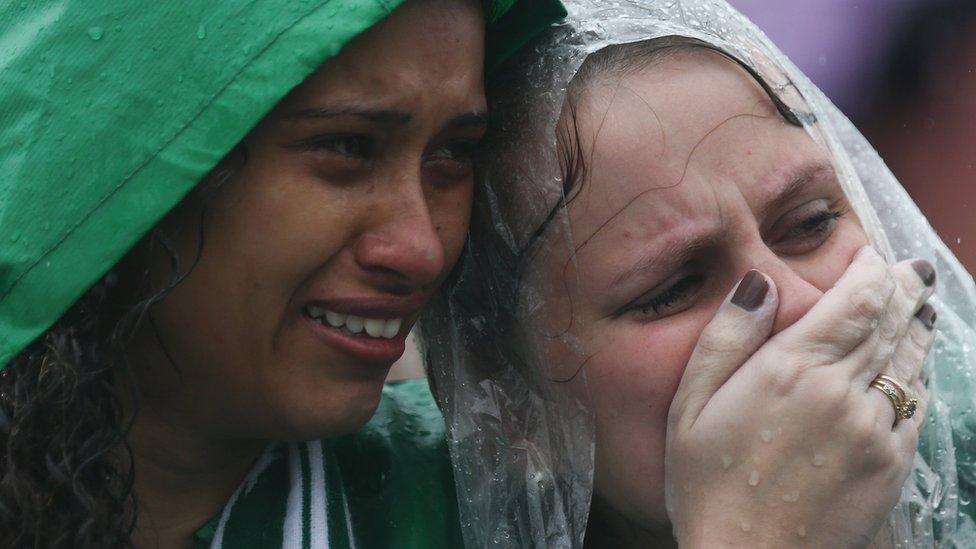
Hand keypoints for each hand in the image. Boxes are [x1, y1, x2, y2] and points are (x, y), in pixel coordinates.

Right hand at [665, 247, 935, 547]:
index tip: (873, 255)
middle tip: (913, 270)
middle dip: (902, 289)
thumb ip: (726, 338)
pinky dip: (917, 377)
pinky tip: (912, 368)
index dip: (870, 270)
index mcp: (792, 369)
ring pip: (909, 361)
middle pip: (889, 323)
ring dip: (917, 327)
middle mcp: (843, 391)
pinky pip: (916, 406)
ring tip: (921, 306)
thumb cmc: (707, 484)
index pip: (854, 301)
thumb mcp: (690, 405)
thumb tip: (759, 283)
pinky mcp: (891, 464)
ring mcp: (874, 429)